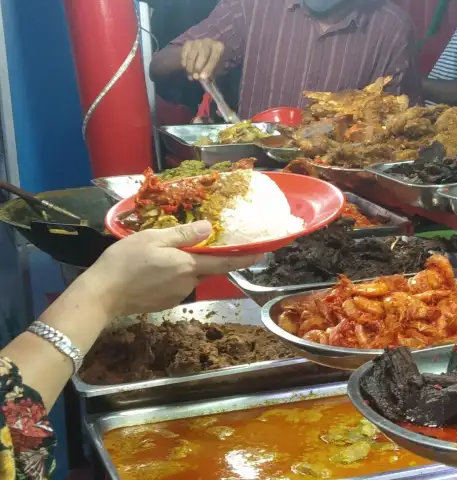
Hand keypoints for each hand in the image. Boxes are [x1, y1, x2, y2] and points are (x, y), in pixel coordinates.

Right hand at [84, 221, 260, 316]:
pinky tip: (151, 271)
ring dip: (182, 266)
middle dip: (201, 257)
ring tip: (158, 256)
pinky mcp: (166, 304)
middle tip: (184, 244)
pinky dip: (171, 276)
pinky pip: (176, 286)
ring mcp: (177, 296)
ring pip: (189, 276)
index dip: (244, 257)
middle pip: (204, 268)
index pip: (224, 262)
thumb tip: (210, 228)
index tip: (261, 253)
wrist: (101, 295)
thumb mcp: (154, 238)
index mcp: (188, 266)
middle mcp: (188, 283)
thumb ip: (184, 234)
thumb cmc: (125, 261)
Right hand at [181, 38, 223, 80]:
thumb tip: (201, 78)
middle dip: (198, 67)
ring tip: (191, 76)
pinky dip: (184, 62)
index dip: (208, 68)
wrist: (206, 55)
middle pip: (202, 53)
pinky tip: (186, 69)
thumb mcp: (215, 70)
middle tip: (195, 77)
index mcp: (219, 47)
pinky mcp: (188, 43)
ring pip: (191, 55)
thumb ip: (210, 73)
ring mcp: (197, 41)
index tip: (203, 77)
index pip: (214, 57)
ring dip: (190, 67)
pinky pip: (184, 54)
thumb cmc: (213, 64)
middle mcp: (208, 41)